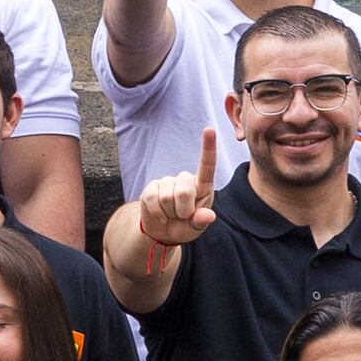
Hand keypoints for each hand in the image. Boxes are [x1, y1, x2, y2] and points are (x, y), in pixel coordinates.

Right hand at [131, 130, 220, 257]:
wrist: (162, 232)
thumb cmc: (185, 226)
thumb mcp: (196, 228)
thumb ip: (201, 222)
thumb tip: (207, 216)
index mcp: (202, 186)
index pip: (207, 165)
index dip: (208, 147)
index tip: (210, 129)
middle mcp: (185, 180)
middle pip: (184, 190)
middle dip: (183, 209)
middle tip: (182, 216)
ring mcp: (167, 182)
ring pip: (167, 197)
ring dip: (169, 213)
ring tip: (170, 215)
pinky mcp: (151, 188)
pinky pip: (152, 200)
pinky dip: (157, 214)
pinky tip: (160, 215)